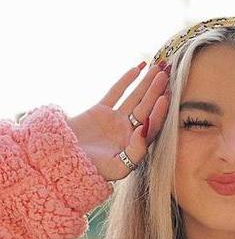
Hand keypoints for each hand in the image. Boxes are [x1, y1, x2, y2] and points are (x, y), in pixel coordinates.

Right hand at [67, 62, 169, 181]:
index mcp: (136, 144)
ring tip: (157, 68)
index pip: (152, 125)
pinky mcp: (101, 110)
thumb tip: (145, 131)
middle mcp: (129, 130)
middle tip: (166, 74)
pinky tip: (137, 69)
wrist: (63, 160)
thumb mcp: (118, 168)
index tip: (165, 97)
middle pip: (147, 108)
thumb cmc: (92, 170)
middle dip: (156, 91)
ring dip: (146, 83)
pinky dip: (126, 81)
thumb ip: (136, 152)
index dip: (159, 112)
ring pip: (135, 98)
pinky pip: (116, 92)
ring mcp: (116, 119)